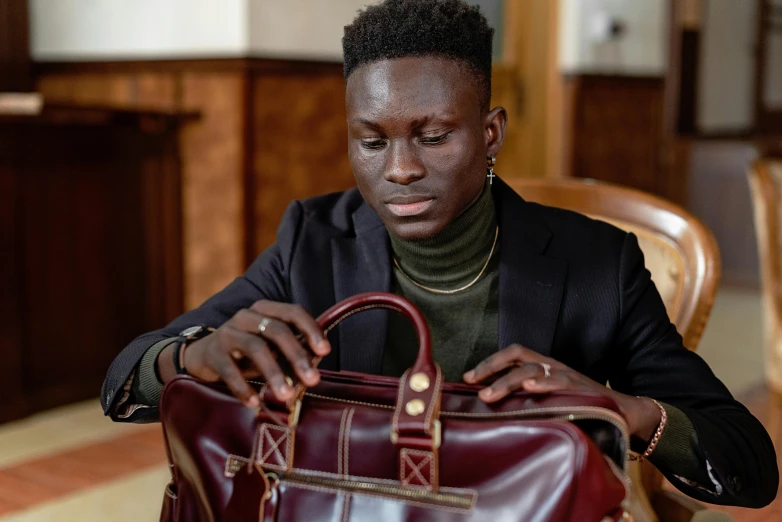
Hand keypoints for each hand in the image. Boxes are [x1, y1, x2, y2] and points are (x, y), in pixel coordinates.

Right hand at [157, 301, 329, 407]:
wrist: (202, 356)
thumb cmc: (245, 352)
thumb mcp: (269, 345)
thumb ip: (290, 349)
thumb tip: (316, 365)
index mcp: (265, 310)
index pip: (293, 312)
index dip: (311, 329)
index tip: (325, 351)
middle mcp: (246, 316)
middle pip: (277, 330)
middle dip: (297, 355)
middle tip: (312, 380)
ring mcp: (228, 332)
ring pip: (256, 347)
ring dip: (274, 373)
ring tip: (286, 395)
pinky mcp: (212, 352)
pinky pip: (230, 370)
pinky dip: (244, 387)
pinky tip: (254, 403)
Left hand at [463, 344, 660, 439]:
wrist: (622, 411)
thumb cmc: (578, 405)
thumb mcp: (548, 399)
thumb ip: (525, 399)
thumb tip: (493, 407)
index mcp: (543, 366)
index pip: (513, 354)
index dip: (489, 362)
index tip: (467, 377)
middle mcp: (552, 366)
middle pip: (518, 358)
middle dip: (492, 369)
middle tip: (473, 384)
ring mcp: (566, 375)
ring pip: (533, 369)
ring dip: (509, 381)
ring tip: (490, 394)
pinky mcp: (581, 389)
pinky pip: (560, 382)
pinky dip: (544, 383)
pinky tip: (530, 388)